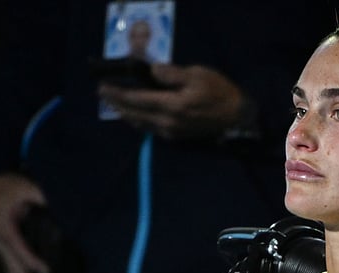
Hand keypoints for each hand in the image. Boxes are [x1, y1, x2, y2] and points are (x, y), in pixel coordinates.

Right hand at [0, 173, 49, 272]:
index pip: (15, 245)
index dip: (29, 259)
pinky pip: (14, 272)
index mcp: (3, 225)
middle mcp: (0, 242)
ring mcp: (2, 250)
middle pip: (11, 269)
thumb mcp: (25, 186)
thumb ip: (38, 195)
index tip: (45, 271)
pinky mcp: (6, 253)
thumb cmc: (9, 187)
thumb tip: (50, 203)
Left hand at [98, 63, 245, 140]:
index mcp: (171, 105)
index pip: (137, 99)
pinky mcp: (175, 136)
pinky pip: (149, 129)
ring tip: (113, 104)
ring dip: (125, 114)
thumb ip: (172, 74)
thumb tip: (152, 70)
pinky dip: (137, 121)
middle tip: (102, 95)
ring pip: (140, 124)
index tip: (103, 87)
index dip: (118, 94)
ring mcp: (170, 132)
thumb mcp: (198, 75)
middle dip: (117, 104)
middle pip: (134, 114)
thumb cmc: (219, 92)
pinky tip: (133, 116)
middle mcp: (166, 122)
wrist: (236, 118)